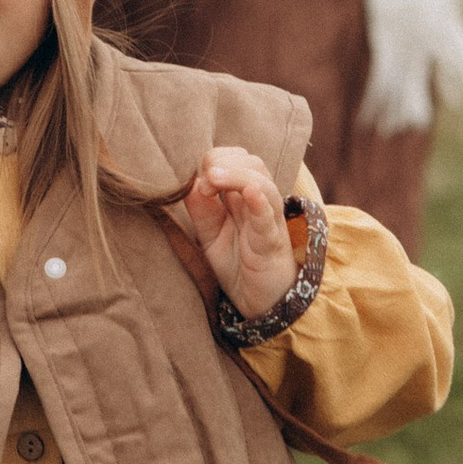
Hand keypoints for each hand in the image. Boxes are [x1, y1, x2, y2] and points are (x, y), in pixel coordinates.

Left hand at [180, 143, 302, 323]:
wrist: (261, 303)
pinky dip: (260, 202)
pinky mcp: (273, 243)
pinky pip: (269, 218)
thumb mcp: (210, 237)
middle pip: (253, 164)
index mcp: (243, 199)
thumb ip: (201, 211)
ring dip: (237, 175)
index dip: (215, 162)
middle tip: (205, 180)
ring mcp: (269, 222)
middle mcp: (260, 204)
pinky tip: (251, 192)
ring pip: (264, 184)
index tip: (198, 182)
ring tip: (214, 177)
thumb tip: (190, 183)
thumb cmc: (238, 266)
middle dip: (225, 162)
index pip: (236, 160)